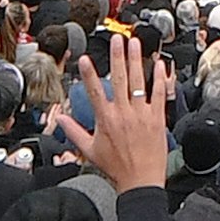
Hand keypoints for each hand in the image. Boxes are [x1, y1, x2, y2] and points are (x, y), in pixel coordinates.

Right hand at [71, 26, 173, 193]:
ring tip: (135, 44)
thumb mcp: (89, 150)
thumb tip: (60, 118)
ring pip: (138, 82)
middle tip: (117, 39)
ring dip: (136, 61)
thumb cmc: (116, 167)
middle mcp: (124, 113)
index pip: (95, 90)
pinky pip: (159, 94)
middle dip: (117, 56)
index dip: (89, 73)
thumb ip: (73, 131)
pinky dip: (159, 79)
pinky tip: (158, 64)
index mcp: (106, 119)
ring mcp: (142, 114)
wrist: (141, 181)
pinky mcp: (158, 118)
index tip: (85, 58)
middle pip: (119, 79)